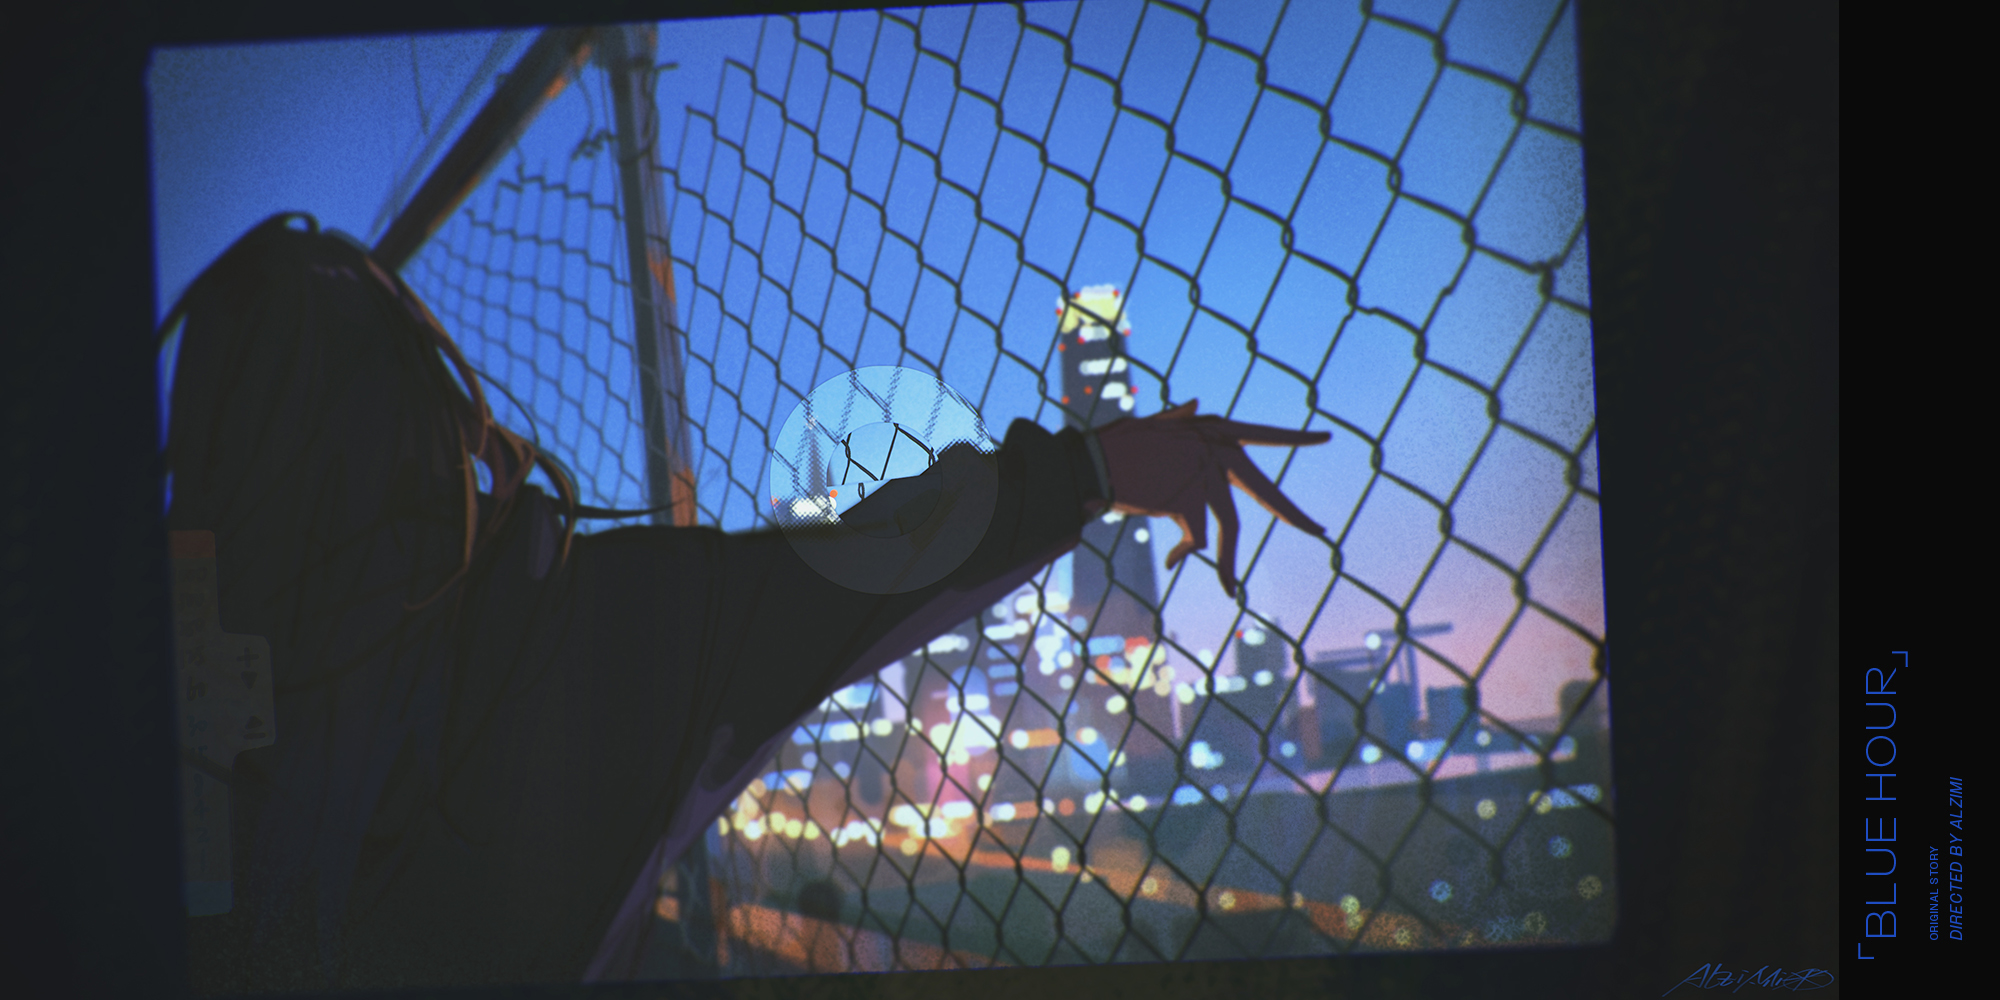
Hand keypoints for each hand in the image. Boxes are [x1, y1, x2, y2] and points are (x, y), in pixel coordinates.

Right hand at [1092, 401, 1329, 598]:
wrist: (1093, 461)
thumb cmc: (1118, 444)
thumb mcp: (1155, 425)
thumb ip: (1180, 418)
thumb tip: (1197, 404)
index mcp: (1214, 430)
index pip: (1265, 433)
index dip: (1294, 438)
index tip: (1324, 438)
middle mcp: (1217, 452)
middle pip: (1265, 491)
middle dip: (1294, 515)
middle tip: (1320, 531)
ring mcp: (1206, 477)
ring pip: (1229, 528)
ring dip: (1227, 562)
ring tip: (1229, 589)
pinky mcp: (1190, 501)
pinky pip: (1197, 539)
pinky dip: (1184, 554)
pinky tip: (1171, 561)